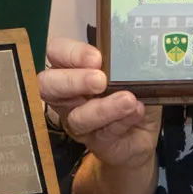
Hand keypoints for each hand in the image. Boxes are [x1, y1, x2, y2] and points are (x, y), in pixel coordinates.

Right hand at [41, 37, 161, 174]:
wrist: (144, 130)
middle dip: (72, 81)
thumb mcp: (131, 71)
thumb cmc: (131, 92)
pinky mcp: (94, 142)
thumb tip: (133, 51)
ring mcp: (77, 120)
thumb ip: (125, 61)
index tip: (96, 58)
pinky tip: (137, 111)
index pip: (56, 52)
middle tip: (100, 80)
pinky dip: (123, 120)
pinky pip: (103, 133)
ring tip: (128, 100)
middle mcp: (66, 94)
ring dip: (103, 108)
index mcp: (71, 67)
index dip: (70, 53)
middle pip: (48, 85)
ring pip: (78, 116)